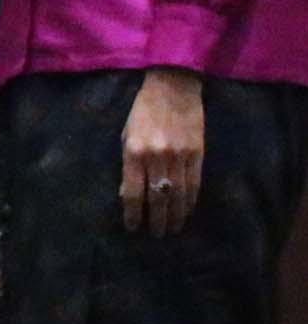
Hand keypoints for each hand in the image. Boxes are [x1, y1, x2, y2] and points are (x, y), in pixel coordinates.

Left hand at [121, 67, 204, 234]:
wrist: (173, 88)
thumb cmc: (143, 111)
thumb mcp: (126, 135)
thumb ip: (128, 164)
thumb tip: (129, 194)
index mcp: (133, 152)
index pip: (133, 192)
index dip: (133, 214)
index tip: (133, 228)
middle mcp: (156, 157)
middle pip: (157, 198)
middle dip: (156, 220)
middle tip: (156, 235)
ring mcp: (179, 156)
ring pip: (178, 195)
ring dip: (175, 215)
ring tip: (172, 229)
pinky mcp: (197, 154)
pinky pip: (194, 184)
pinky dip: (190, 201)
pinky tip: (186, 211)